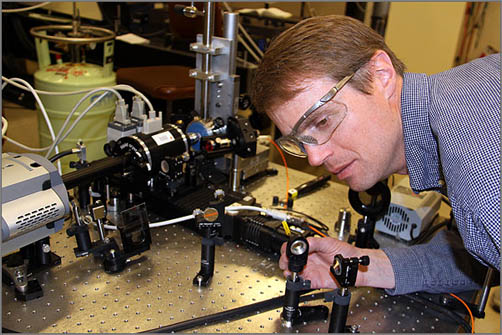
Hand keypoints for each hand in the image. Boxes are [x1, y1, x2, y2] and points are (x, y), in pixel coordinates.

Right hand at [279, 236, 395, 289]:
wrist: (354, 265)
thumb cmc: (344, 252)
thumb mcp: (328, 242)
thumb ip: (313, 243)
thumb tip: (301, 244)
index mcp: (309, 249)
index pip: (292, 249)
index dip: (286, 251)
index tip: (287, 252)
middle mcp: (308, 260)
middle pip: (288, 261)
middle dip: (284, 262)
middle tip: (286, 262)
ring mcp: (310, 271)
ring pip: (292, 273)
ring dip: (288, 273)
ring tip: (292, 271)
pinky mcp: (314, 282)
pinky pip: (302, 284)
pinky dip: (297, 283)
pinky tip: (299, 279)